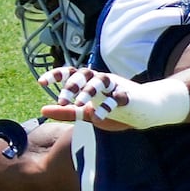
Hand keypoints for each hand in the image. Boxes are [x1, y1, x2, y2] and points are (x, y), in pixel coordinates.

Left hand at [39, 64, 189, 130]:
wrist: (148, 111)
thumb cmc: (117, 111)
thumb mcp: (88, 113)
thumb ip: (67, 112)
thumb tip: (43, 109)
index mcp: (91, 82)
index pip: (71, 72)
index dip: (56, 75)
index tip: (41, 82)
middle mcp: (102, 80)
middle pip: (84, 74)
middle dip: (72, 86)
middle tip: (62, 100)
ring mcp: (115, 86)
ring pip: (99, 81)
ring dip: (88, 91)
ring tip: (79, 105)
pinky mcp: (128, 97)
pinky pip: (116, 98)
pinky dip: (107, 107)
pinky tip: (98, 118)